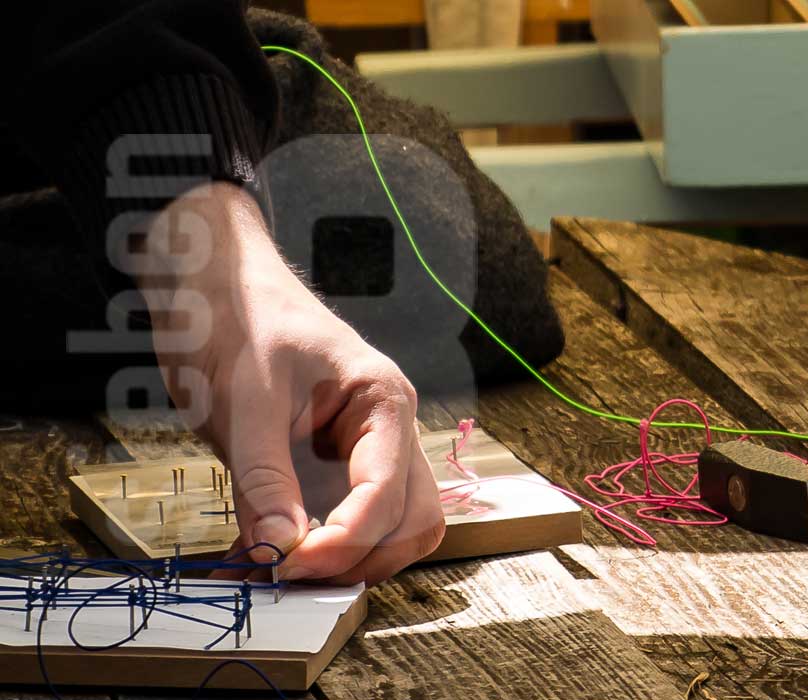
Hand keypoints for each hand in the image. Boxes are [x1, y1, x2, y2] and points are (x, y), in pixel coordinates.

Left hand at [135, 182, 444, 583]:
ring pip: (394, 530)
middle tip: (288, 576)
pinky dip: (316, 551)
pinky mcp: (337, 466)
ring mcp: (368, 451)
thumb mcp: (244, 404)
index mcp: (383, 401)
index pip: (389, 491)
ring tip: (274, 571)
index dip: (346, 539)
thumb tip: (281, 550)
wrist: (217, 284)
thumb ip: (265, 480)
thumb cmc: (238, 323)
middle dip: (359, 557)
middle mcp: (389, 430)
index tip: (291, 565)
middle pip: (412, 521)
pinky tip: (263, 556)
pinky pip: (349, 521)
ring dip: (346, 561)